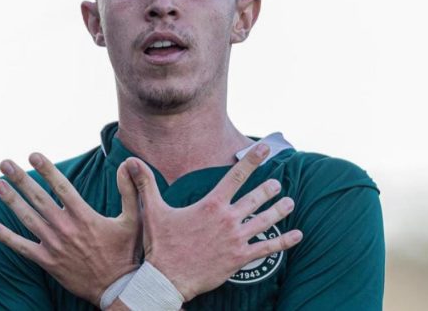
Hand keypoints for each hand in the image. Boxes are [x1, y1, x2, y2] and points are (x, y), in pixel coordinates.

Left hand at [0, 153, 140, 305]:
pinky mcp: (48, 262)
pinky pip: (23, 248)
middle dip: (20, 179)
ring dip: (11, 201)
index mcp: (84, 216)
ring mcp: (54, 245)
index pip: (61, 187)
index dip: (46, 170)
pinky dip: (6, 237)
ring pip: (28, 219)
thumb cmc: (126, 252)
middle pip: (38, 198)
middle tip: (5, 163)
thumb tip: (128, 165)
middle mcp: (65, 228)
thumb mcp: (134, 220)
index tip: (33, 155)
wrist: (116, 288)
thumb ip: (131, 191)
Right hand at [126, 144, 302, 301]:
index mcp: (211, 204)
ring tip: (290, 203)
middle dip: (270, 189)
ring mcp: (236, 239)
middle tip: (278, 185)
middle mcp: (228, 218)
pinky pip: (268, 248)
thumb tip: (130, 161)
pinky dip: (285, 241)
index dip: (253, 160)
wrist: (167, 279)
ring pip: (265, 220)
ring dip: (280, 211)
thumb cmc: (161, 244)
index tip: (265, 148)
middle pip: (257, 198)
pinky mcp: (241, 258)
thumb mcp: (153, 210)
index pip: (236, 175)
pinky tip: (297, 235)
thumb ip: (145, 184)